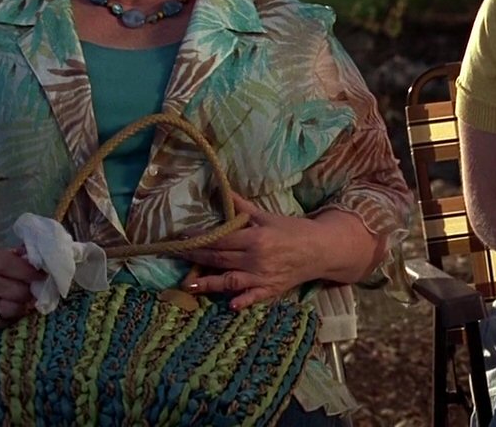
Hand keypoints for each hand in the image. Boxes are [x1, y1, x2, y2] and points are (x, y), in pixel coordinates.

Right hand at [0, 247, 42, 330]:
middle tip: (34, 291)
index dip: (29, 271)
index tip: (42, 276)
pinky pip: (5, 323)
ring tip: (23, 302)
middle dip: (30, 292)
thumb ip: (27, 258)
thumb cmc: (0, 274)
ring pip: (13, 309)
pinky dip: (13, 318)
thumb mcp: (10, 260)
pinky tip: (12, 311)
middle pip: (19, 291)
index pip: (10, 265)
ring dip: (23, 307)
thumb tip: (44, 258)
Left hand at [179, 193, 321, 309]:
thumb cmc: (293, 230)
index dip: (199, 238)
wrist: (320, 250)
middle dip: (196, 257)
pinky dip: (242, 301)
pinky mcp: (270, 290)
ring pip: (229, 281)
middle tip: (175, 255)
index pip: (220, 239)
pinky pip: (253, 297)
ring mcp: (262, 276)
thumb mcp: (268, 216)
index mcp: (255, 238)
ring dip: (208, 283)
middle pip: (219, 259)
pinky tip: (230, 305)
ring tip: (188, 284)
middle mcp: (256, 258)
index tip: (182, 237)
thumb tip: (223, 191)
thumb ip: (243, 207)